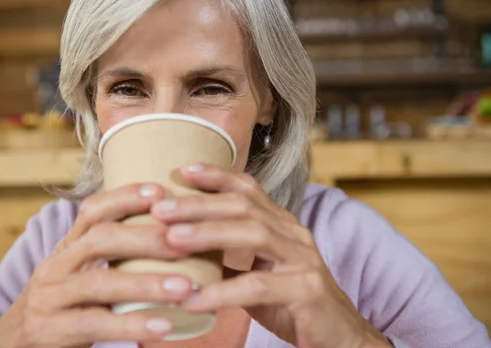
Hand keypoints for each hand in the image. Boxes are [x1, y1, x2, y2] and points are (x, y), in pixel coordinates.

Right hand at [0, 184, 195, 347]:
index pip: (92, 210)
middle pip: (100, 239)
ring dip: (147, 284)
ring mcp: (50, 297)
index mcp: (68, 247)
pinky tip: (164, 326)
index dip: (125, 197)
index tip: (160, 191)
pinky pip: (94, 324)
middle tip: (184, 242)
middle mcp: (56, 265)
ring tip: (185, 287)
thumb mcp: (82, 273)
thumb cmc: (66, 304)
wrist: (14, 345)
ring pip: (100, 283)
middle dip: (145, 238)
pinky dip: (132, 325)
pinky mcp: (49, 330)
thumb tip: (176, 240)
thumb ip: (114, 257)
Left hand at [150, 164, 391, 347]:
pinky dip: (221, 292)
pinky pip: (257, 287)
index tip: (183, 170)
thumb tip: (180, 245)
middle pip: (244, 206)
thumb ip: (230, 256)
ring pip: (253, 234)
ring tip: (171, 240)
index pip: (249, 189)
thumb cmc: (291, 302)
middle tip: (160, 208)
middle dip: (200, 204)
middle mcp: (294, 234)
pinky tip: (192, 299)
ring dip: (208, 234)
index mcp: (281, 225)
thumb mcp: (259, 272)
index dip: (217, 176)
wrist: (340, 337)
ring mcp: (303, 260)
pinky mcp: (307, 291)